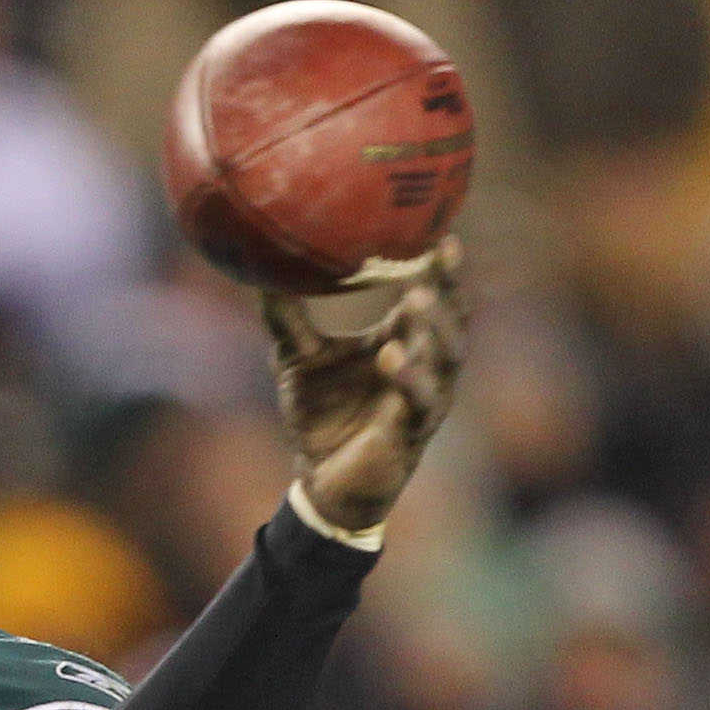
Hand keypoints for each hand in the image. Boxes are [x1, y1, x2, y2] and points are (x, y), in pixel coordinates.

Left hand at [264, 240, 466, 534]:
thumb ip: (285, 318)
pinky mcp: (413, 432)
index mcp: (404, 342)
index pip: (431, 296)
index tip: (436, 226)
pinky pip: (418, 401)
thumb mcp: (298, 360)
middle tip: (443, 249)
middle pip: (451, 318)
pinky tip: (391, 355)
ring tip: (418, 296)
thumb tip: (258, 269)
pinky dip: (408, 377)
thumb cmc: (320, 417)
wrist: (322, 483)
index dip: (438, 265)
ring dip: (434, 325)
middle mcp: (425, 366)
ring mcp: (425, 399)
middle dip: (451, 284)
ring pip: (445, 356)